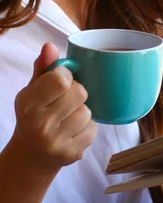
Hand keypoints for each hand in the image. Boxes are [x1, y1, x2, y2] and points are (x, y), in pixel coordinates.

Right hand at [8, 43, 96, 173]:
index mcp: (28, 104)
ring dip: (82, 111)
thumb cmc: (34, 116)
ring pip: (88, 111)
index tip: (61, 81)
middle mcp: (41, 124)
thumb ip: (43, 68)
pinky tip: (72, 130)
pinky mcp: (74, 153)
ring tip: (68, 116)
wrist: (31, 157)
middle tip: (65, 100)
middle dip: (76, 93)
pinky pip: (93, 128)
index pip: (60, 80)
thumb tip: (50, 46)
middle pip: (80, 93)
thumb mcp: (32, 91)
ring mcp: (57, 141)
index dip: (66, 76)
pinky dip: (87, 127)